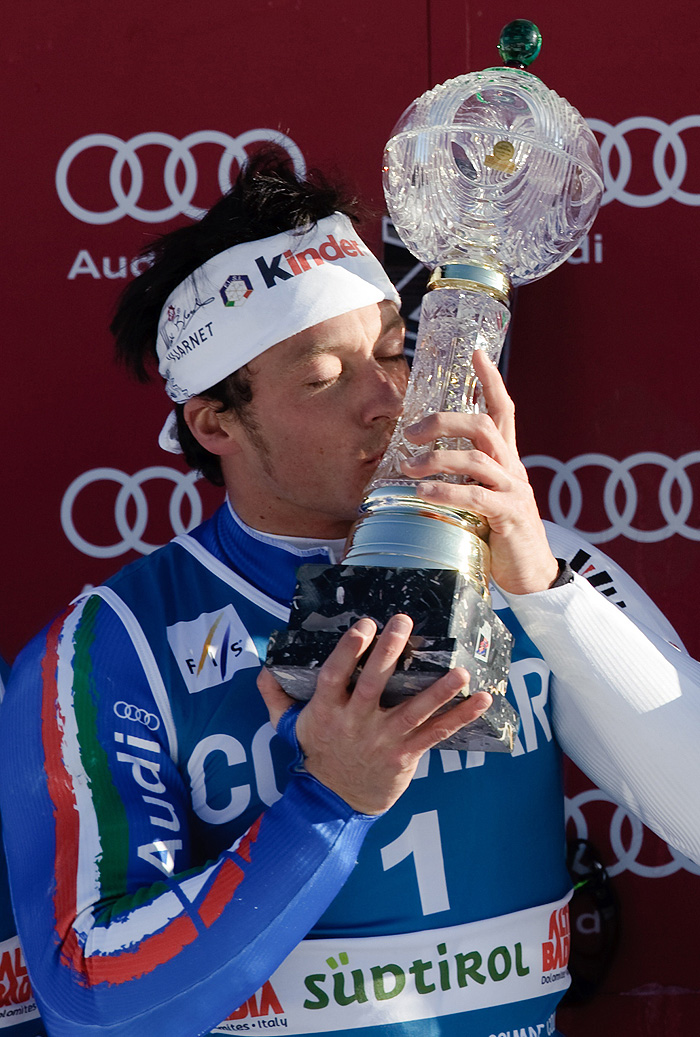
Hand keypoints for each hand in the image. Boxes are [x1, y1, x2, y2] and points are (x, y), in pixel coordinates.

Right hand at [258, 615, 491, 813]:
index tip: (365, 624)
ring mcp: (382, 741)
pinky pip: (436, 735)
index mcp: (327, 711)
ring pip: (413, 712)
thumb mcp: (287, 727)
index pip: (336, 676)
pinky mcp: (404, 756)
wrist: (334, 802)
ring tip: (460, 671)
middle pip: (374, 685)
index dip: (349, 651)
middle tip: (404, 623)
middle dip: (388, 652)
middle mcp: (355, 724)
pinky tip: (481, 702)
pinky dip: (460, 718)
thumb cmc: (316, 754)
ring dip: (439, 691)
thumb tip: (262, 668)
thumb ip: (276, 696)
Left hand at [400, 349, 557, 594]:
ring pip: (477, 457)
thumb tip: (422, 468)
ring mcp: (514, 491)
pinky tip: (422, 494)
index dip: (490, 380)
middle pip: (483, 425)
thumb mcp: (482, 499)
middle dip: (444, 420)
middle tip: (411, 431)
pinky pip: (476, 496)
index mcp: (507, 460)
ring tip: (408, 466)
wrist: (532, 575)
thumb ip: (463, 479)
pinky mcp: (509, 516)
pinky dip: (446, 492)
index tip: (475, 353)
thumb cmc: (499, 535)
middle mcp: (513, 469)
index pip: (503, 410)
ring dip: (437, 458)